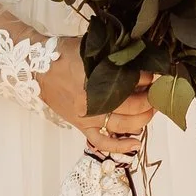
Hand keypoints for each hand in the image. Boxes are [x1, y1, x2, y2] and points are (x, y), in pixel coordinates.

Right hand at [39, 47, 154, 154]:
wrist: (37, 69)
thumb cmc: (65, 54)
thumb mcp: (93, 49)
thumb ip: (115, 56)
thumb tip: (142, 61)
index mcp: (96, 78)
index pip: (132, 81)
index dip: (148, 78)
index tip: (156, 74)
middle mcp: (93, 101)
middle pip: (132, 106)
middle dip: (150, 99)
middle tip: (158, 92)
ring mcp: (88, 116)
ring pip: (124, 125)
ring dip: (143, 119)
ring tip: (152, 109)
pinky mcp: (82, 126)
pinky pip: (102, 141)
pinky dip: (119, 146)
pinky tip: (136, 144)